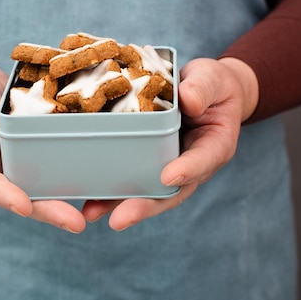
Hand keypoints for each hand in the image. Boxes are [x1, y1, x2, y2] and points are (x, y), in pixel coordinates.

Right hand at [0, 65, 86, 232]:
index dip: (4, 196)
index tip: (23, 206)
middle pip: (21, 198)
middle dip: (47, 212)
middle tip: (74, 223)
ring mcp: (21, 169)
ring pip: (41, 193)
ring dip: (63, 207)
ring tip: (89, 218)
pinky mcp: (40, 161)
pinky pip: (55, 175)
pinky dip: (73, 184)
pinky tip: (97, 192)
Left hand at [81, 57, 258, 230]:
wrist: (205, 91)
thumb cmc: (212, 85)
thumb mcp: (212, 80)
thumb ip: (202, 89)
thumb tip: (188, 99)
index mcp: (213, 146)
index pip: (203, 161)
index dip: (187, 170)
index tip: (168, 177)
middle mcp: (191, 164)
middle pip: (171, 191)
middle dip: (145, 206)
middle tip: (119, 219)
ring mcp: (168, 165)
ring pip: (148, 192)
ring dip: (120, 205)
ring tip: (91, 213)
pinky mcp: (149, 162)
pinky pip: (132, 178)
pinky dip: (111, 190)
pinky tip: (87, 197)